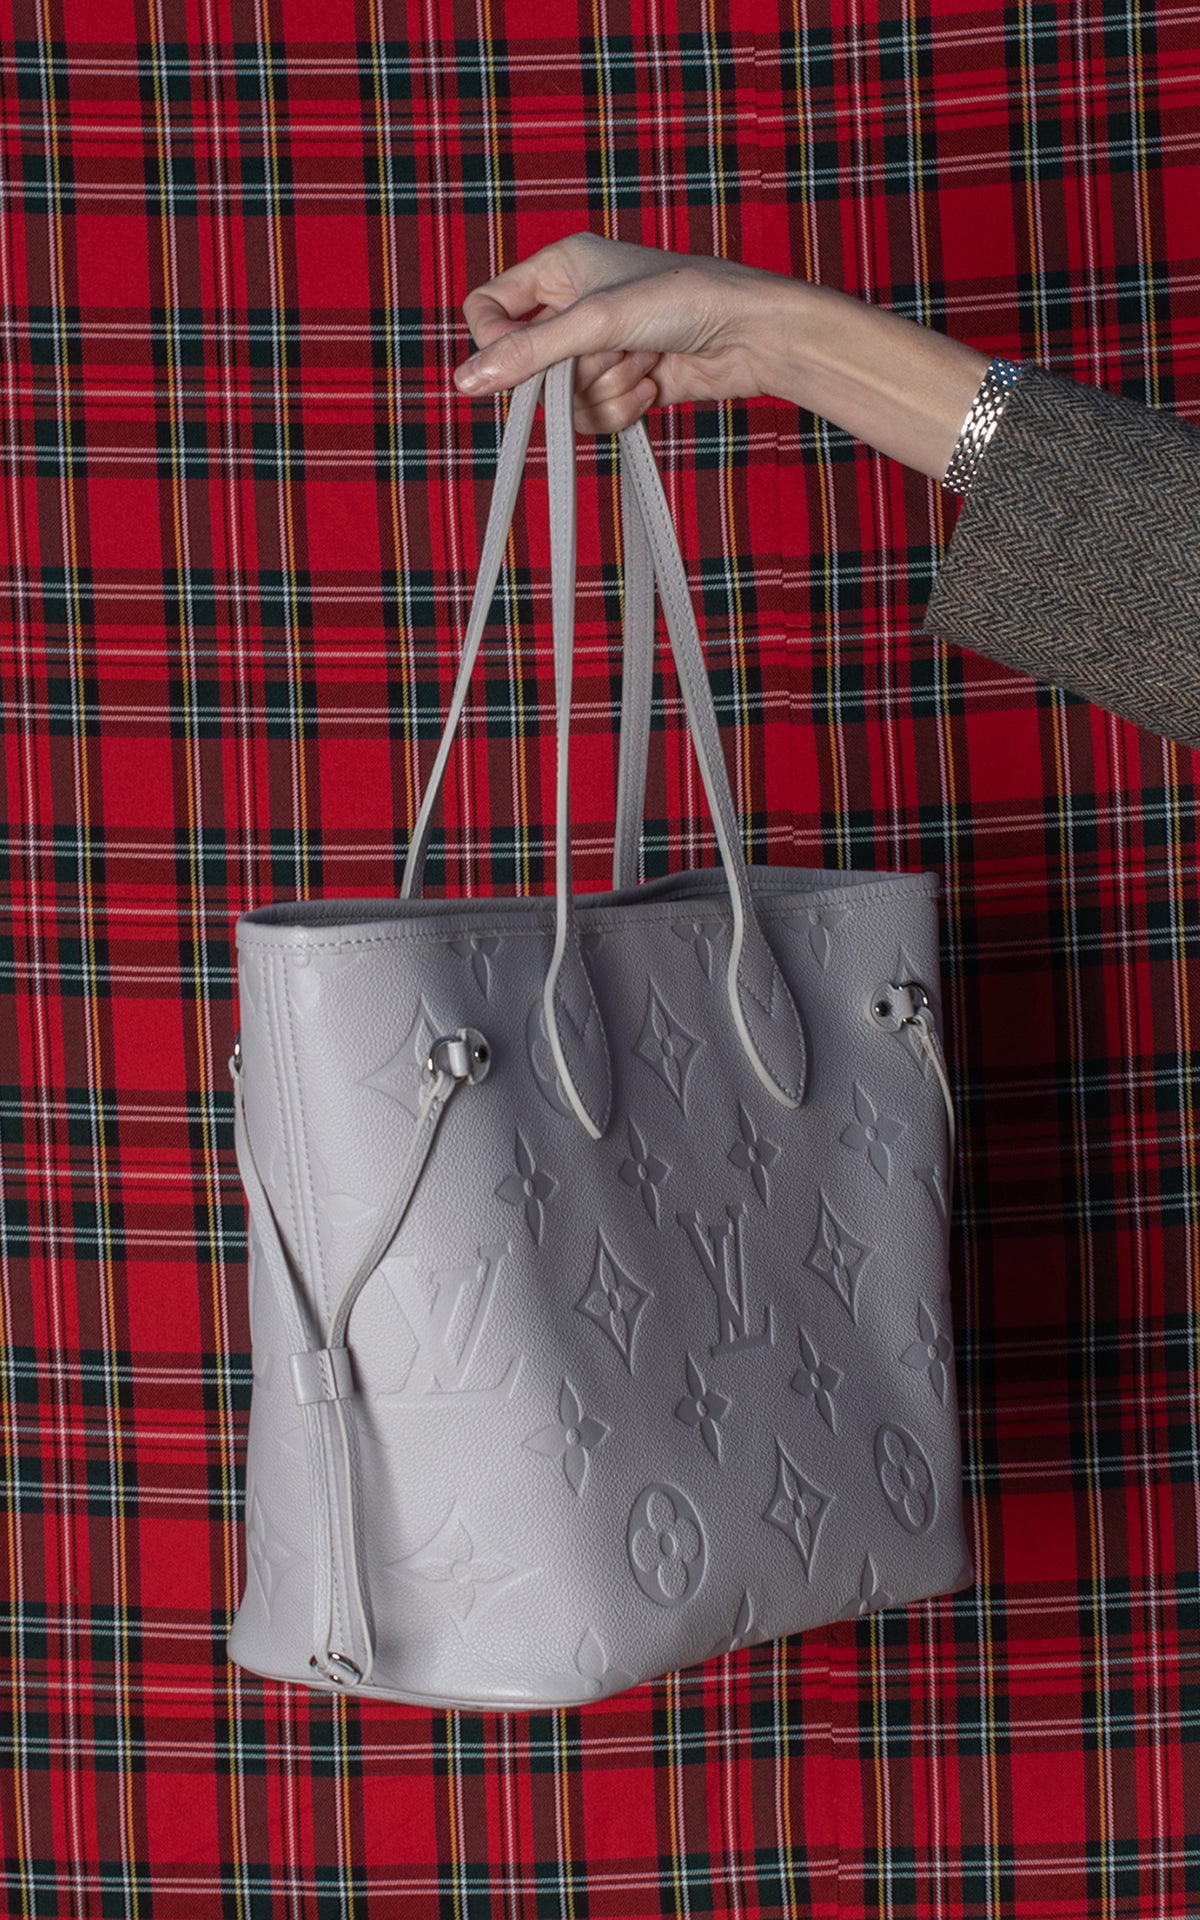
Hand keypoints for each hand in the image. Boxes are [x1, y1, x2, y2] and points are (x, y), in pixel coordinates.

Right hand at [454, 233, 797, 432]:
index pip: (487, 308)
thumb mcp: (597, 321)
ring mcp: (598, 350)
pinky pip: (592, 418)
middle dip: (573, 369)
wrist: (753, 336)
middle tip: (611, 350)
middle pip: (527, 365)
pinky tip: (655, 383)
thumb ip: (528, 354)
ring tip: (646, 360)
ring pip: (561, 398)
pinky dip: (622, 409)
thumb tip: (465, 383)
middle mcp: (573, 306)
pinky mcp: (622, 386)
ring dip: (605, 388)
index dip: (494, 342)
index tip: (519, 361)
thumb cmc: (685, 300)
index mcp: (559, 268)